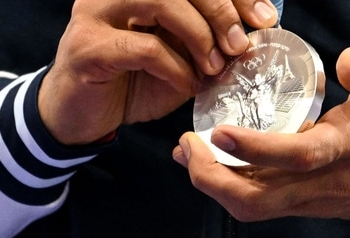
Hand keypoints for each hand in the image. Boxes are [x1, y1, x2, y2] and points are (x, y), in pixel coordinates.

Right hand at [38, 0, 278, 144]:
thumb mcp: (181, 60)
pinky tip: (186, 86)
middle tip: (239, 45)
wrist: (85, 115)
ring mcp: (97, 13)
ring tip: (214, 67)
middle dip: (221, 11)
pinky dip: (175, 68)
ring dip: (198, 35)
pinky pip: (144, 48)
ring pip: (161, 1)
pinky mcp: (87, 46)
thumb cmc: (135, 83)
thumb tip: (251, 37)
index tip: (264, 19)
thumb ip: (208, 44)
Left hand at [173, 47, 349, 221]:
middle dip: (211, 182)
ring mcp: (322, 201)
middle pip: (259, 200)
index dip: (252, 150)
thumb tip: (345, 63)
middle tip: (184, 149)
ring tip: (192, 156)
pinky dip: (237, 189)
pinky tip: (224, 166)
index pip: (295, 156)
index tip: (215, 132)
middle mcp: (329, 182)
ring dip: (217, 187)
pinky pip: (269, 206)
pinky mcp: (319, 207)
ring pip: (258, 209)